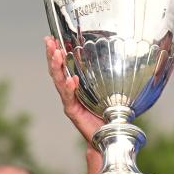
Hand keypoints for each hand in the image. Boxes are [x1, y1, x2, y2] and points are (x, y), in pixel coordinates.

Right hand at [45, 37, 101, 171]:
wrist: (108, 136)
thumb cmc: (109, 114)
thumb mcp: (110, 92)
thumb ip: (111, 79)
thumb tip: (124, 57)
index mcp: (76, 85)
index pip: (65, 65)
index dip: (58, 52)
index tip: (53, 37)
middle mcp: (70, 92)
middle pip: (57, 70)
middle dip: (52, 55)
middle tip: (49, 41)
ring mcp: (69, 102)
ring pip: (59, 81)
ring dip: (57, 67)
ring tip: (57, 54)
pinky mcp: (73, 112)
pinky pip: (69, 98)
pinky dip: (70, 88)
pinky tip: (71, 80)